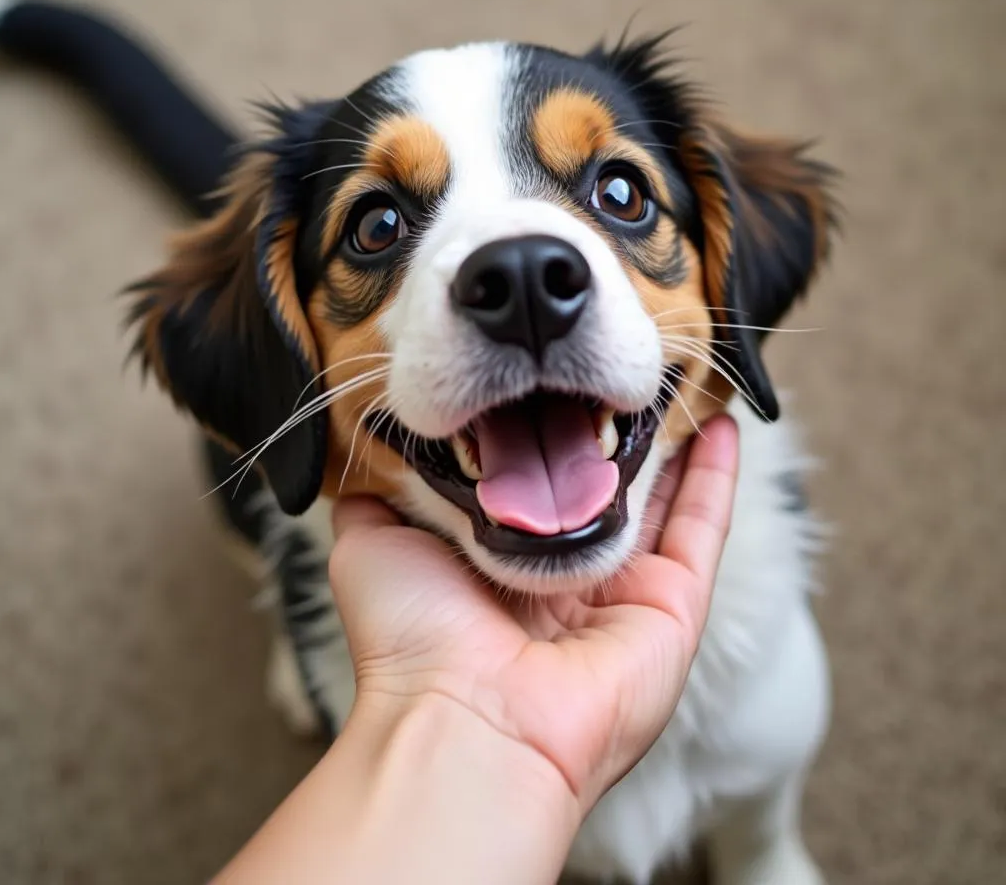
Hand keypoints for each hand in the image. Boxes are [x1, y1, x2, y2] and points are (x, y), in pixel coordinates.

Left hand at [330, 414, 739, 812]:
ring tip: (676, 385)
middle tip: (615, 376)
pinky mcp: (673, 605)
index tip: (548, 386)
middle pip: (600, 493)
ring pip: (660, 502)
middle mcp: (565, 582)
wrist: (465, 713)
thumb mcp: (372, 543)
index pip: (536, 490)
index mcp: (502, 567)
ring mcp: (624, 595)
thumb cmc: (412, 638)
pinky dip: (717, 475)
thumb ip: (379, 499)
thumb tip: (367, 460)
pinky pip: (703, 527)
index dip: (546, 440)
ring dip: (672, 446)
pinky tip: (723, 425)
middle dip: (610, 436)